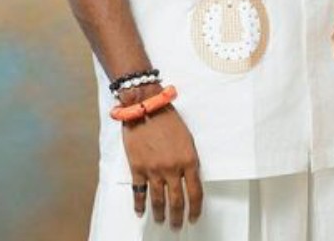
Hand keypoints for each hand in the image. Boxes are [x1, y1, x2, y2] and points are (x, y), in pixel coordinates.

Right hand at [122, 93, 202, 228]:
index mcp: (189, 160)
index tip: (194, 217)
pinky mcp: (137, 168)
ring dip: (160, 214)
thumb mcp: (187, 139)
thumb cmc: (169, 120)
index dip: (195, 208)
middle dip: (178, 217)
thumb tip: (189, 178)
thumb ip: (189, 160)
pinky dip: (139, 204)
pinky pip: (139, 191)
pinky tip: (140, 212)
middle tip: (177, 226)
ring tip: (161, 222)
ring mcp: (154, 170)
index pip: (195, 192)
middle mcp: (172, 168)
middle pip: (177, 201)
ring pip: (158, 200)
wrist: (146, 107)